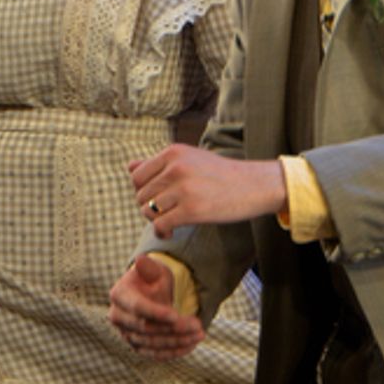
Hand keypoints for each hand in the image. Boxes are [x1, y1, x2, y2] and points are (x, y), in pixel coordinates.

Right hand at [109, 253, 205, 358]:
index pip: (138, 307)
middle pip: (146, 328)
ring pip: (152, 343)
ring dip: (177, 341)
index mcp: (119, 295)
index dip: (156, 313)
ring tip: (199, 334)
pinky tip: (191, 345)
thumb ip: (149, 266)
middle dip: (173, 328)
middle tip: (197, 324)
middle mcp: (118, 317)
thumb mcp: (154, 269)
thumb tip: (141, 260)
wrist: (152, 293)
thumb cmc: (153, 279)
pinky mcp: (137, 346)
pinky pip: (155, 354)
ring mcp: (126, 334)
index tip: (176, 316)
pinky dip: (173, 352)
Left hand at [129, 146, 286, 238]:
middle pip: (140, 195)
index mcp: (173, 152)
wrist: (254, 185)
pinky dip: (162, 232)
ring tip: (171, 221)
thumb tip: (129, 167)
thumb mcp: (190, 160)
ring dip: (156, 220)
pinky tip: (172, 232)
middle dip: (150, 207)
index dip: (144, 190)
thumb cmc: (221, 174)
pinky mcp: (191, 210)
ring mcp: (183, 189)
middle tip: (167, 212)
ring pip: (148, 210)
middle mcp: (175, 167)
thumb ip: (159, 164)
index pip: (137, 176)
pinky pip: (160, 224)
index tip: (159, 198)